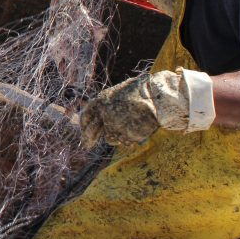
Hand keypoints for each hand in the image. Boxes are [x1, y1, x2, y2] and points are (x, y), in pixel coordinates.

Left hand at [79, 68, 213, 147]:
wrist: (158, 98)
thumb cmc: (143, 92)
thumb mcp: (121, 92)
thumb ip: (109, 104)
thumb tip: (102, 115)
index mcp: (102, 100)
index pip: (86, 115)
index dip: (82, 126)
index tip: (81, 134)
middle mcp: (104, 114)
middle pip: (92, 131)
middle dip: (89, 139)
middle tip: (86, 146)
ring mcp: (114, 125)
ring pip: (110, 138)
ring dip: (116, 136)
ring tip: (129, 126)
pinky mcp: (125, 135)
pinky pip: (124, 141)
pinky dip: (129, 138)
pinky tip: (137, 129)